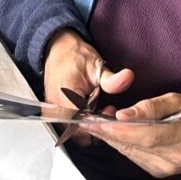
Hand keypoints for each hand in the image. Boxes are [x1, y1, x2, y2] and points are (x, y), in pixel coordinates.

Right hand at [43, 29, 133, 144]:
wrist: (58, 48)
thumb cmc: (75, 56)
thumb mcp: (96, 65)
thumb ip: (110, 79)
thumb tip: (127, 78)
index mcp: (66, 97)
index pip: (84, 122)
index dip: (100, 120)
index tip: (110, 109)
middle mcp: (56, 107)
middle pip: (79, 130)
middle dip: (95, 125)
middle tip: (106, 109)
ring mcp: (52, 110)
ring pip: (74, 130)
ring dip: (88, 124)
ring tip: (97, 108)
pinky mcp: (53, 110)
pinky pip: (68, 124)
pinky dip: (80, 120)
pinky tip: (89, 110)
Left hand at [80, 92, 180, 176]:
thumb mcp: (179, 100)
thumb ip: (152, 106)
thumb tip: (124, 114)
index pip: (149, 136)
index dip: (123, 131)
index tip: (100, 122)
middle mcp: (176, 157)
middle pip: (136, 146)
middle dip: (108, 134)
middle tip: (86, 122)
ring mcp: (168, 168)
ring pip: (131, 152)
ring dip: (111, 139)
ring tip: (93, 124)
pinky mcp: (159, 172)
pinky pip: (134, 156)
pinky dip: (122, 144)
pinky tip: (112, 133)